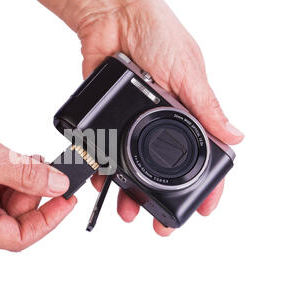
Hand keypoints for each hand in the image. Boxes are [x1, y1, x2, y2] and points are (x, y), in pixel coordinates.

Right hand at [0, 73, 75, 250]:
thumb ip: (26, 174)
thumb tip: (57, 185)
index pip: (17, 237)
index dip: (48, 220)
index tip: (67, 201)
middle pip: (11, 219)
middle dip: (35, 196)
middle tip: (51, 173)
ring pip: (4, 203)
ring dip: (23, 184)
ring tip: (33, 162)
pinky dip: (9, 176)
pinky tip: (18, 160)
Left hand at [40, 0, 243, 235]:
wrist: (112, 15)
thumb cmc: (155, 32)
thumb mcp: (188, 71)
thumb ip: (206, 106)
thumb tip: (234, 136)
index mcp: (185, 111)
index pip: (199, 154)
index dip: (205, 184)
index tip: (203, 209)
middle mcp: (158, 120)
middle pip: (161, 169)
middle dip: (161, 198)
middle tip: (157, 221)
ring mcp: (132, 121)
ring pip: (132, 166)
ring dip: (129, 190)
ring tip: (126, 210)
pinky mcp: (108, 117)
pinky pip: (105, 149)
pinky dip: (102, 167)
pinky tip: (100, 181)